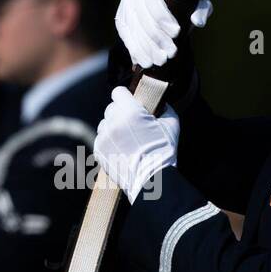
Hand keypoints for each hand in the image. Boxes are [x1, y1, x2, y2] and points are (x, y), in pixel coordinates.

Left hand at [93, 86, 179, 203]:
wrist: (152, 179)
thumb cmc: (164, 151)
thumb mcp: (172, 124)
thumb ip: (164, 108)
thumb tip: (160, 103)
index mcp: (130, 111)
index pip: (118, 92)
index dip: (125, 97)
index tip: (130, 103)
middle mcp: (114, 122)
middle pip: (111, 108)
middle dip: (120, 114)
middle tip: (131, 125)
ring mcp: (104, 137)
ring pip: (104, 124)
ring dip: (113, 128)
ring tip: (127, 140)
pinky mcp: (98, 150)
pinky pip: (101, 139)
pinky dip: (109, 142)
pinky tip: (121, 150)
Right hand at [115, 0, 212, 69]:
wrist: (166, 9)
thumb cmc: (183, 3)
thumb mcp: (197, 2)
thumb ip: (202, 9)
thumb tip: (198, 21)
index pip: (154, 0)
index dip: (164, 18)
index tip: (177, 33)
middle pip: (143, 18)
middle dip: (158, 38)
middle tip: (172, 52)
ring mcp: (125, 6)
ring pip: (134, 30)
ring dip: (147, 48)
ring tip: (161, 61)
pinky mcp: (120, 21)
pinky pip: (126, 38)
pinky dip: (136, 51)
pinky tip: (146, 62)